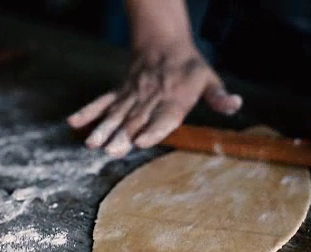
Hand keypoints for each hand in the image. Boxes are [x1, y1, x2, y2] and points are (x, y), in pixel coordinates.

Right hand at [67, 42, 242, 156]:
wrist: (163, 41)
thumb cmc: (190, 67)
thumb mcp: (209, 79)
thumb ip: (219, 96)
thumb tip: (236, 105)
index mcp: (175, 97)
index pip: (164, 115)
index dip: (152, 129)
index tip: (140, 142)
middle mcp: (151, 97)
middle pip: (136, 118)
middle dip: (122, 136)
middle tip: (110, 151)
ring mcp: (133, 94)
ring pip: (117, 113)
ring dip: (104, 128)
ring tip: (92, 143)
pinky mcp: (120, 91)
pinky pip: (103, 101)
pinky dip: (89, 111)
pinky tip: (74, 123)